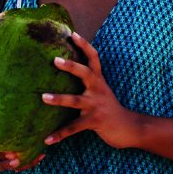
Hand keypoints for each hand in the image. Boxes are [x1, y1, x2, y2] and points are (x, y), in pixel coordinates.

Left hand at [41, 32, 138, 149]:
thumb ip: (89, 82)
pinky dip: (60, 134)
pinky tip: (48, 139)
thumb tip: (70, 70)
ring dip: (59, 99)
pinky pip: (74, 127)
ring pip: (75, 100)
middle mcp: (98, 89)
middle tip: (55, 60)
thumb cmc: (109, 108)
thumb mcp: (101, 91)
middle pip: (85, 73)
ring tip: (43, 97)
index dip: (84, 45)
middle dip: (71, 66)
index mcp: (99, 80)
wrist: (129, 128)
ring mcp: (96, 105)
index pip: (93, 58)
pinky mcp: (95, 121)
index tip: (72, 34)